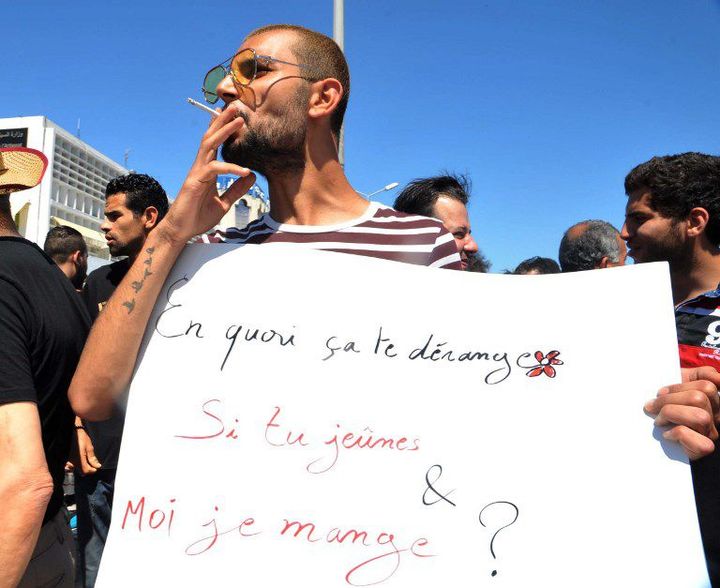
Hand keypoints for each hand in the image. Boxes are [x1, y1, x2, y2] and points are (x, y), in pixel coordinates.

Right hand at [70, 426, 101, 474]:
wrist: (71, 430)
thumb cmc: (81, 437)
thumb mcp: (89, 447)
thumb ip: (92, 458)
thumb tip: (97, 466)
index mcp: (79, 459)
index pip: (86, 471)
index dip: (92, 470)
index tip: (96, 467)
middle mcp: (72, 462)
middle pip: (81, 471)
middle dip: (87, 469)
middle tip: (92, 464)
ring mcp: (67, 460)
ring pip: (75, 469)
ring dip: (81, 467)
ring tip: (86, 460)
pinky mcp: (65, 458)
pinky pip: (70, 465)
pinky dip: (75, 464)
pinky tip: (79, 458)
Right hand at [160, 104, 255, 243]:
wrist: (182, 231)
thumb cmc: (198, 216)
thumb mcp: (224, 203)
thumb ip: (236, 189)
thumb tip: (251, 176)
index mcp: (207, 169)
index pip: (216, 144)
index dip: (224, 129)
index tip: (236, 116)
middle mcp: (200, 166)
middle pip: (211, 137)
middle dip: (223, 120)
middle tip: (236, 106)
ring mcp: (196, 172)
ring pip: (210, 145)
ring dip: (224, 131)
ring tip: (239, 120)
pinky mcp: (195, 182)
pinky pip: (214, 170)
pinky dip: (230, 168)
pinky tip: (245, 171)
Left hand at [644, 367, 719, 459]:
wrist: (645, 432)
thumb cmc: (662, 405)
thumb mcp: (677, 383)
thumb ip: (700, 374)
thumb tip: (719, 378)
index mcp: (709, 398)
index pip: (707, 385)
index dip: (679, 386)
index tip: (659, 392)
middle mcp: (715, 415)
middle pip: (700, 398)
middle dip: (669, 400)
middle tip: (651, 406)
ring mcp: (710, 432)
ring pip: (701, 417)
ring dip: (671, 414)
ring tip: (658, 419)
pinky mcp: (703, 449)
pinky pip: (700, 441)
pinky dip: (678, 434)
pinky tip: (666, 433)